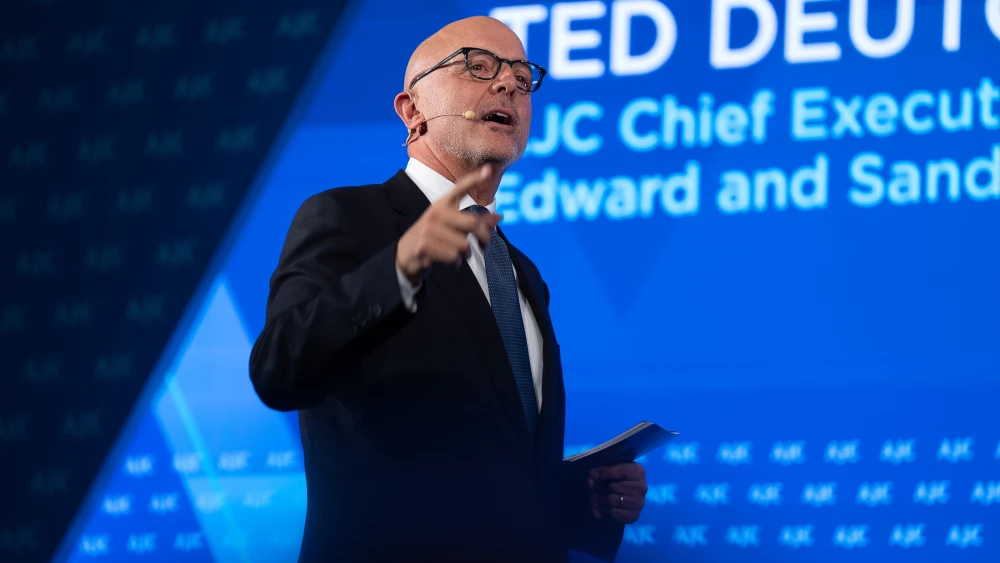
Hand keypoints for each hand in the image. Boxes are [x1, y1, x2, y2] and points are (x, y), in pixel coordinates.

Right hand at [396, 165, 502, 284]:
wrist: (406, 254)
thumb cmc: (435, 237)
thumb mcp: (452, 226)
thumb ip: (474, 221)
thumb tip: (499, 217)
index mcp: (443, 204)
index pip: (460, 188)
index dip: (475, 179)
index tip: (489, 169)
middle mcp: (436, 213)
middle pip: (473, 223)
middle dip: (484, 237)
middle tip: (485, 246)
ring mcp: (429, 229)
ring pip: (464, 245)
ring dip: (467, 254)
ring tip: (459, 254)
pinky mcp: (425, 246)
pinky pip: (454, 257)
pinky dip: (456, 263)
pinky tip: (449, 260)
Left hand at [588, 463, 646, 523]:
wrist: (622, 496)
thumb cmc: (614, 478)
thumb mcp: (608, 469)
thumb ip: (601, 470)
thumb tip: (593, 475)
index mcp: (638, 472)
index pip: (623, 472)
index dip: (606, 473)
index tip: (594, 475)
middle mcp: (642, 487)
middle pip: (615, 486)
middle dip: (600, 486)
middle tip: (594, 487)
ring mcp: (639, 502)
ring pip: (613, 500)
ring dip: (600, 498)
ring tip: (596, 496)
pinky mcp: (634, 515)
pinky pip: (614, 512)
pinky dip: (603, 509)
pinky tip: (601, 505)